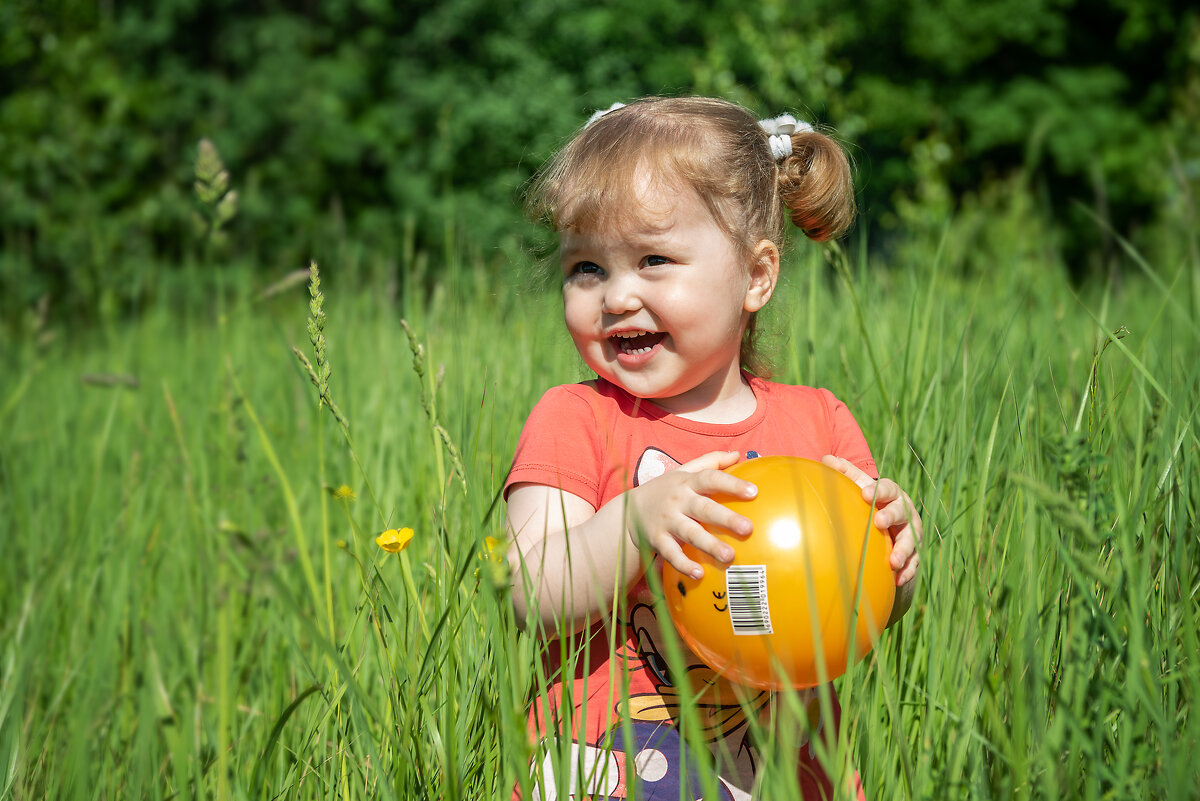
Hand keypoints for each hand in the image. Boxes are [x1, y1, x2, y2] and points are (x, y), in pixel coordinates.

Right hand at [626, 450, 757, 579]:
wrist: (628, 510)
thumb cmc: (667, 490)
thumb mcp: (684, 472)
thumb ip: (711, 461)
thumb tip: (739, 453)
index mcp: (687, 482)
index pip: (710, 478)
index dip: (731, 484)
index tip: (753, 492)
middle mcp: (677, 500)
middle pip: (704, 508)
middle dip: (726, 518)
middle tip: (748, 528)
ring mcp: (667, 521)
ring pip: (690, 534)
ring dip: (709, 545)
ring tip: (730, 556)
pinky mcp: (657, 540)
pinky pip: (671, 554)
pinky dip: (684, 564)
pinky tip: (699, 574)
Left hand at [821, 455, 921, 585]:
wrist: (887, 523)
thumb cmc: (867, 501)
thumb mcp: (857, 486)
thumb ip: (844, 473)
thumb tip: (825, 459)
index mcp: (891, 493)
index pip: (888, 488)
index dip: (878, 491)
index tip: (864, 494)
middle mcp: (905, 511)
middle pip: (902, 512)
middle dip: (892, 516)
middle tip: (879, 522)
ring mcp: (911, 532)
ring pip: (911, 540)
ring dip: (903, 551)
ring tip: (894, 562)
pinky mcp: (914, 552)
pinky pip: (914, 562)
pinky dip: (908, 571)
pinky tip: (898, 581)